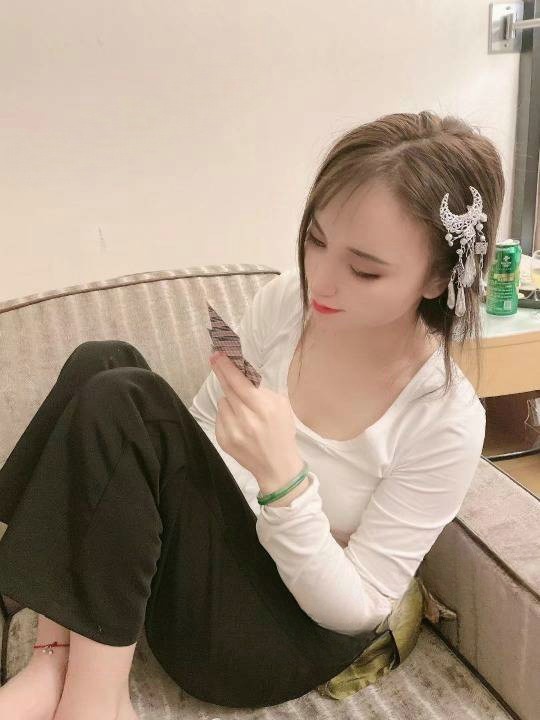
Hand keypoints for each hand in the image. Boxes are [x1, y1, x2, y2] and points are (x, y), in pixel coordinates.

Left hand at [209, 351, 303, 482]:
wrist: (277, 467)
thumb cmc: (281, 432)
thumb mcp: (281, 406)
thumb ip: (262, 391)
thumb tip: (242, 375)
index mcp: (263, 409)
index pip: (239, 383)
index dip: (226, 367)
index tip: (216, 354)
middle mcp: (246, 420)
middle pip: (227, 389)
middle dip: (222, 374)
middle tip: (216, 359)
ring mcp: (232, 431)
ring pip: (222, 402)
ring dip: (229, 400)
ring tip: (242, 409)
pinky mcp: (223, 440)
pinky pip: (219, 416)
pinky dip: (226, 414)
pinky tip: (238, 422)